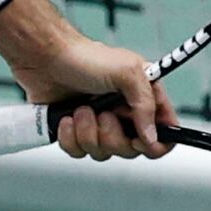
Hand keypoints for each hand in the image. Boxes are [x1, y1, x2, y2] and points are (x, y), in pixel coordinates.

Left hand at [13, 36, 176, 161]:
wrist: (45, 58)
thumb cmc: (85, 57)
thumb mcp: (127, 72)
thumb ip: (146, 105)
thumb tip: (151, 137)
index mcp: (144, 99)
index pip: (165, 134)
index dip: (155, 144)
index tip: (138, 138)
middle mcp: (124, 115)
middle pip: (131, 150)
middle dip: (112, 135)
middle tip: (102, 114)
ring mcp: (100, 125)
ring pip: (103, 153)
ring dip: (88, 133)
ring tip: (81, 109)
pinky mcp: (76, 132)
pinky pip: (79, 152)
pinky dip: (70, 137)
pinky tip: (66, 117)